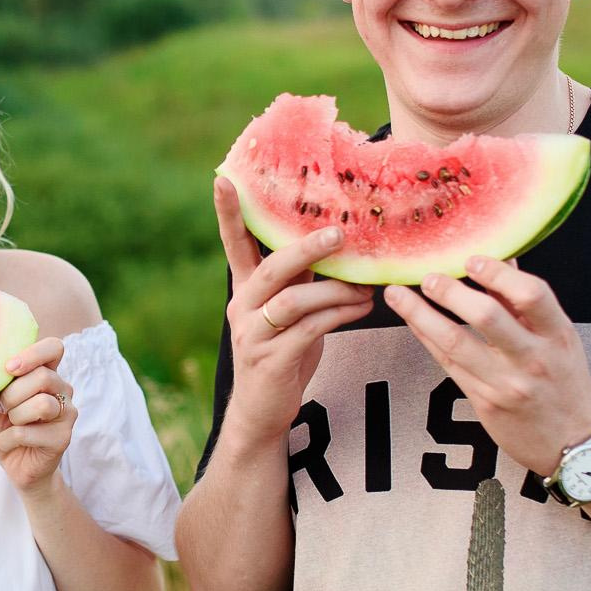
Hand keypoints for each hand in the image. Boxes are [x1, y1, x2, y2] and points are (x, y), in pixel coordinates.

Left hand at [0, 336, 74, 495]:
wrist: (16, 467)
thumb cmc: (6, 430)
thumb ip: (2, 385)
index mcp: (48, 374)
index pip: (54, 347)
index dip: (32, 354)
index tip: (9, 368)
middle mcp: (63, 390)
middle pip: (43, 376)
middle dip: (12, 394)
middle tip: (2, 408)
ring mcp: (67, 414)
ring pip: (41, 404)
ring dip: (14, 416)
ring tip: (10, 425)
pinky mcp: (64, 438)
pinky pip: (28, 432)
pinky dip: (7, 439)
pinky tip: (9, 443)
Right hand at [212, 176, 375, 448]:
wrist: (262, 412)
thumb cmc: (281, 354)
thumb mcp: (288, 312)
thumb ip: (301, 281)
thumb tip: (336, 243)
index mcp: (245, 290)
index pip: (234, 245)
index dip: (228, 213)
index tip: (223, 178)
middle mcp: (243, 307)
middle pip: (271, 268)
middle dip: (305, 248)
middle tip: (339, 233)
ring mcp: (254, 335)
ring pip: (294, 300)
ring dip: (336, 291)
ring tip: (367, 289)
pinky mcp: (272, 360)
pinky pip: (310, 329)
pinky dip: (339, 315)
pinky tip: (362, 308)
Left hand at [381, 256, 590, 475]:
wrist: (572, 443)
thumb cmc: (566, 383)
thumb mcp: (560, 339)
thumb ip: (529, 303)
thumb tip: (503, 261)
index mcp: (558, 335)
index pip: (532, 295)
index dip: (499, 273)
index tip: (473, 260)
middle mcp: (532, 358)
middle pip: (487, 317)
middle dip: (450, 292)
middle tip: (427, 276)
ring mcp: (506, 382)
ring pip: (455, 342)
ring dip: (421, 314)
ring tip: (398, 295)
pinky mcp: (484, 402)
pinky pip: (447, 364)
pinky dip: (426, 338)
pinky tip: (411, 320)